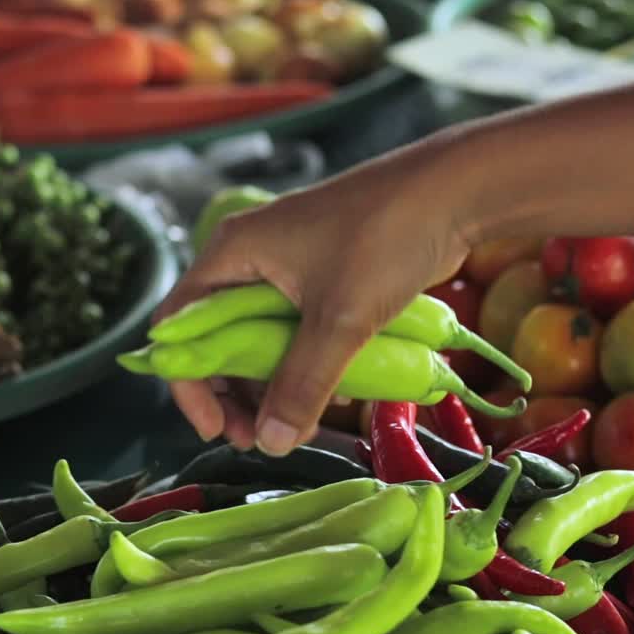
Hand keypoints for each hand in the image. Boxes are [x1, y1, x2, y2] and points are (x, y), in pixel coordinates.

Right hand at [155, 141, 477, 455]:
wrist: (453, 190)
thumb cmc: (386, 237)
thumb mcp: (340, 319)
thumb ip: (302, 383)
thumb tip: (274, 443)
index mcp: (233, 253)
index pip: (180, 327)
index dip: (189, 382)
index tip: (217, 429)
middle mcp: (248, 257)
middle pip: (215, 338)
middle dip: (233, 393)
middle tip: (259, 438)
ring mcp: (284, 264)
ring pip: (256, 338)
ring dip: (269, 385)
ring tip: (295, 426)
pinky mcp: (319, 274)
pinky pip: (293, 329)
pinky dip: (301, 364)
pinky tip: (328, 396)